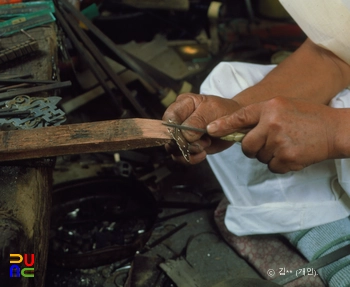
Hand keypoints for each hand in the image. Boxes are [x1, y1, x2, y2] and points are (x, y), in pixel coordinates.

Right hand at [162, 93, 241, 163]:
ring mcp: (182, 134)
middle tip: (203, 142)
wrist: (236, 123)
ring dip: (189, 151)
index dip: (175, 129)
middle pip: (169, 135)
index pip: (169, 117)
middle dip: (185, 143)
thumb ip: (197, 121)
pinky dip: (191, 158)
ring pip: (173, 148)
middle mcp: (178, 119)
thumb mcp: (213, 111)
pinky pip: (182, 157)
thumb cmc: (225, 111)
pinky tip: (203, 154)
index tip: (189, 135)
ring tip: (205, 146)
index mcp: (182, 104)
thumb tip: (185, 136)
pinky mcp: (187, 146)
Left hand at [207, 97, 339, 172]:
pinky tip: (292, 153)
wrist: (336, 130)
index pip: (241, 116)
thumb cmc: (309, 117)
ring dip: (269, 155)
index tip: (210, 129)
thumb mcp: (284, 106)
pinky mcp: (287, 158)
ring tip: (287, 144)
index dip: (223, 124)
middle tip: (267, 143)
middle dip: (252, 148)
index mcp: (270, 107)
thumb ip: (262, 115)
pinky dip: (280, 164)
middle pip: (246, 145)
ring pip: (259, 157)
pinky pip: (272, 167)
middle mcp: (272, 123)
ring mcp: (279, 142)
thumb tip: (240, 131)